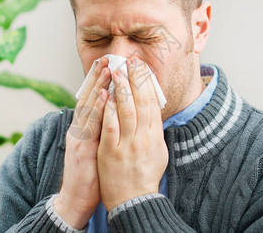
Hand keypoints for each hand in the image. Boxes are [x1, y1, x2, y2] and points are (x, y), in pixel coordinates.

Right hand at [54, 57, 110, 228]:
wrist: (76, 199)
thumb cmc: (90, 174)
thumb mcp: (96, 147)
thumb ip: (101, 130)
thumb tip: (113, 115)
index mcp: (83, 129)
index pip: (91, 100)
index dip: (99, 82)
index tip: (108, 65)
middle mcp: (79, 129)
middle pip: (88, 98)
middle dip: (98, 77)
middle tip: (108, 58)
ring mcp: (78, 138)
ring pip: (88, 107)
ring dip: (97, 86)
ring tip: (107, 68)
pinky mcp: (81, 149)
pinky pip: (90, 125)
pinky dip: (96, 109)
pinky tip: (102, 95)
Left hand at [97, 57, 168, 210]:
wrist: (134, 200)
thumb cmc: (145, 175)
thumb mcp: (157, 151)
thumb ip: (154, 130)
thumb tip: (153, 111)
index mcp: (155, 136)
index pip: (152, 103)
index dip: (147, 83)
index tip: (142, 67)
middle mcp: (144, 138)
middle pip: (141, 102)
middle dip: (135, 79)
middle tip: (130, 61)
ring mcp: (128, 145)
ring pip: (126, 111)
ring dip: (121, 89)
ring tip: (117, 71)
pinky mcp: (112, 152)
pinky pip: (110, 128)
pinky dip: (108, 110)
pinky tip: (105, 96)